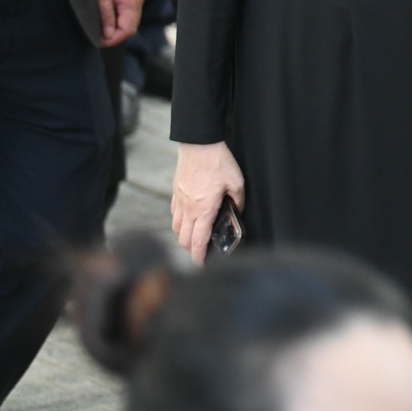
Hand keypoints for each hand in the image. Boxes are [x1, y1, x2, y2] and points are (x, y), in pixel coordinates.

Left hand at [94, 0, 142, 45]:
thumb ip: (105, 14)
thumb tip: (108, 34)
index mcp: (131, 3)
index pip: (127, 30)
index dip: (113, 39)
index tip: (98, 42)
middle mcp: (137, 3)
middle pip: (130, 28)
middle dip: (114, 36)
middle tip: (97, 38)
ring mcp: (136, 0)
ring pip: (128, 22)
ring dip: (116, 28)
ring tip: (100, 30)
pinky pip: (127, 15)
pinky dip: (118, 21)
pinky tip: (107, 20)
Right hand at [172, 142, 245, 263]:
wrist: (198, 145)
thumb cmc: (218, 162)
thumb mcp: (236, 182)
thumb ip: (238, 201)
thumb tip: (237, 213)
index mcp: (204, 209)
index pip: (198, 241)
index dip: (198, 257)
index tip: (200, 265)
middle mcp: (188, 209)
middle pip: (184, 239)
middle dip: (191, 250)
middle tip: (200, 252)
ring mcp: (179, 201)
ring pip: (176, 228)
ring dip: (184, 236)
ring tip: (195, 237)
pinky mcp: (175, 193)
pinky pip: (174, 214)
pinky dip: (179, 222)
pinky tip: (188, 219)